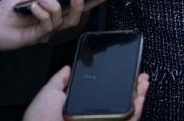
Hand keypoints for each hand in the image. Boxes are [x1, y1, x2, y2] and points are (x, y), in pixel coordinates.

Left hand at [0, 0, 109, 51]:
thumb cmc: (10, 10)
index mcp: (54, 11)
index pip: (78, 6)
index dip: (94, 0)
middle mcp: (52, 23)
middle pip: (75, 18)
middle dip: (80, 5)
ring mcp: (45, 31)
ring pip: (61, 21)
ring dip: (53, 6)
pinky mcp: (36, 37)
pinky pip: (46, 26)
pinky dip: (43, 13)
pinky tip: (35, 5)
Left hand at [22, 66, 149, 120]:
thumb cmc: (41, 119)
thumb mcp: (49, 93)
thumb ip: (60, 80)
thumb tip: (68, 67)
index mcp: (82, 107)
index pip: (104, 93)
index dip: (116, 82)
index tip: (124, 70)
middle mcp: (95, 116)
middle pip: (120, 100)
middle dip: (132, 86)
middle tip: (139, 74)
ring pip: (128, 110)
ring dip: (139, 95)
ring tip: (143, 81)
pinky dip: (137, 110)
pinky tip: (139, 97)